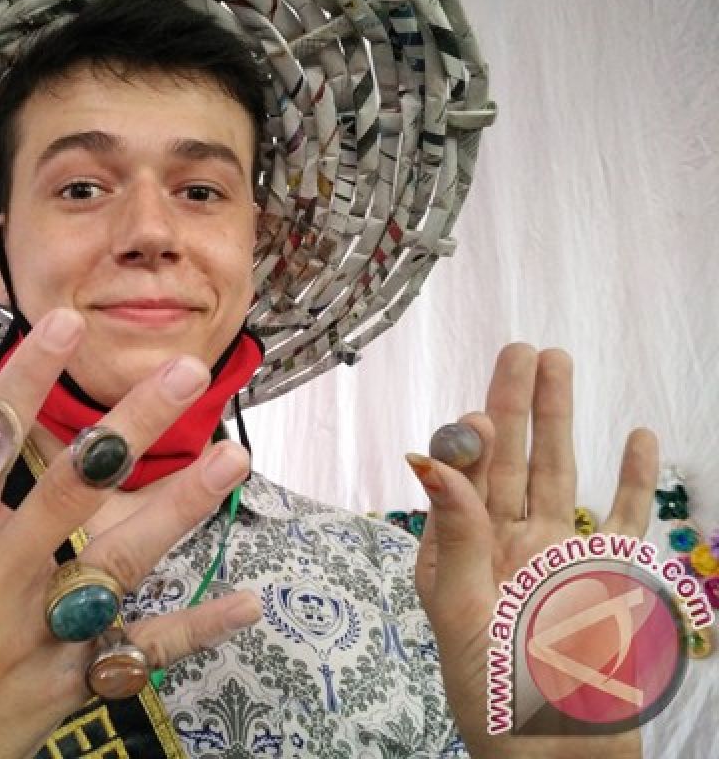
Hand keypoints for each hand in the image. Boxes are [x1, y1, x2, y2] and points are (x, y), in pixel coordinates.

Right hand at [0, 308, 260, 758]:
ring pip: (122, 560)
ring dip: (181, 507)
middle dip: (131, 424)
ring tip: (234, 457)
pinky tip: (249, 601)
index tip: (65, 322)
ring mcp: (36, 634)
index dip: (27, 376)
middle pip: (74, 488)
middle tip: (183, 371)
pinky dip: (196, 630)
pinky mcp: (63, 686)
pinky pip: (138, 654)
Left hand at [410, 345, 657, 758]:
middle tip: (521, 347)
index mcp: (462, 549)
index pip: (465, 476)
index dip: (470, 436)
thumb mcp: (463, 608)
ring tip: (559, 363)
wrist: (556, 753)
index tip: (477, 407)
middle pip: (511, 459)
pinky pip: (624, 518)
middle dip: (515, 403)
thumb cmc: (492, 690)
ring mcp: (559, 555)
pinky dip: (633, 478)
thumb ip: (455, 533)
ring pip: (561, 472)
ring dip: (561, 419)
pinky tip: (636, 435)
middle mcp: (508, 543)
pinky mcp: (609, 576)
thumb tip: (428, 456)